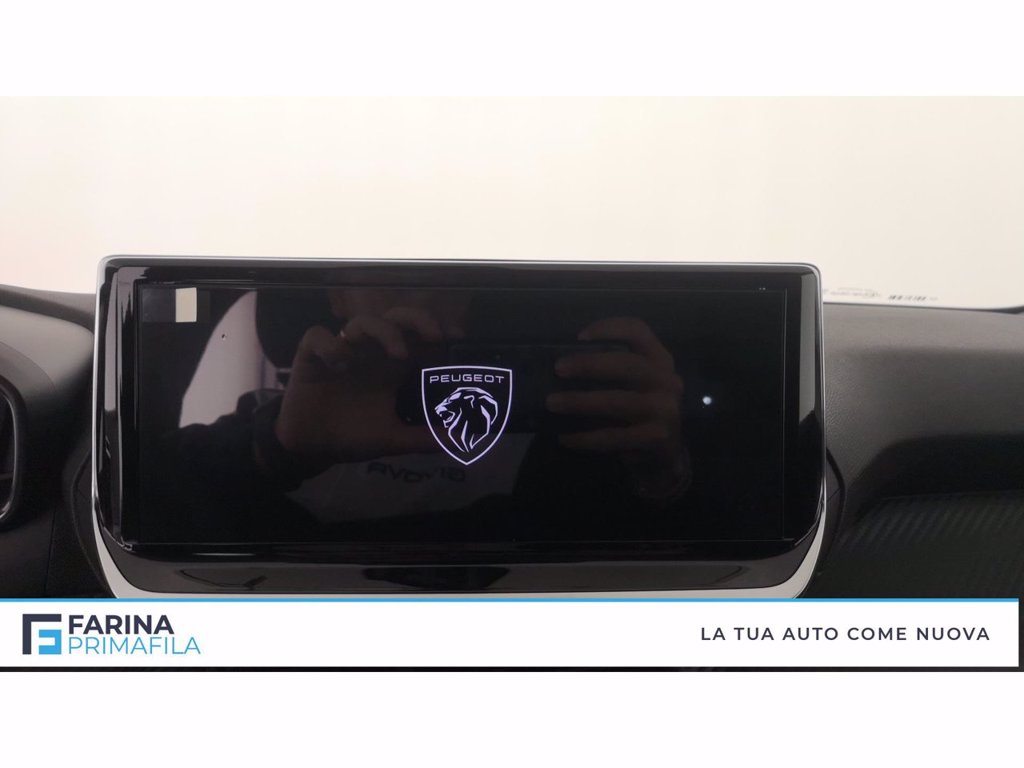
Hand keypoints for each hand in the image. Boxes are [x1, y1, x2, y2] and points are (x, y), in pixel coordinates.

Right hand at [273, 307, 448, 462]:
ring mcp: (342, 351)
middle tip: (432, 336)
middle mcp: (370, 353)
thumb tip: (461, 440)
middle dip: (416, 320)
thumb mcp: (393, 439)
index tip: (457, 336)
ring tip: (397, 354)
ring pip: (361, 322)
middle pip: (395, 319)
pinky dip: (331, 346)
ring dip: (382, 331)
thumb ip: (426, 438)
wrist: (311, 448)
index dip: (437, 330)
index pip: (417, 337)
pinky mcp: (311, 356)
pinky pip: (318, 336)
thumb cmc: (353, 437)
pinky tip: (340, 365)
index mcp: (392, 368)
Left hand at [546, 317, 690, 497]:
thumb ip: (612, 369)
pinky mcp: (656, 438)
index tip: (579, 336)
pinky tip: (566, 437)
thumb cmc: (640, 409)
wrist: (667, 452)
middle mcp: (666, 380)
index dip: (610, 328)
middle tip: (558, 368)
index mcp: (659, 360)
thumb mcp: (635, 383)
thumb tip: (563, 363)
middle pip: (628, 364)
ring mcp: (665, 410)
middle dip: (590, 364)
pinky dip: (586, 437)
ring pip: (618, 401)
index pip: (639, 332)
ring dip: (581, 401)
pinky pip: (614, 436)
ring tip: (552, 403)